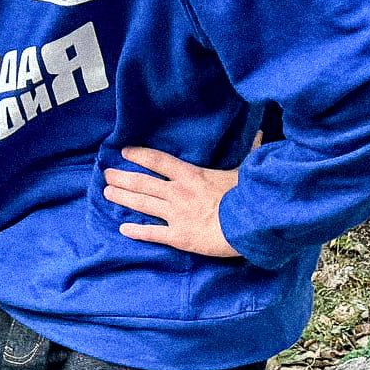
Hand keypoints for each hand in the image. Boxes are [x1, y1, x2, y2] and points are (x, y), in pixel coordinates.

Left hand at [103, 147, 242, 258]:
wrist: (249, 225)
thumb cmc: (248, 196)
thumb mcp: (246, 171)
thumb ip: (249, 152)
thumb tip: (263, 134)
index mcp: (191, 175)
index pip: (158, 160)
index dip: (139, 155)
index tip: (125, 152)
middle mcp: (177, 193)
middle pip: (142, 182)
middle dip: (121, 177)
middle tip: (106, 174)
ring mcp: (175, 214)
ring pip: (141, 204)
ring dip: (122, 197)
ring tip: (107, 192)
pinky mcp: (178, 236)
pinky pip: (152, 233)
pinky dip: (136, 231)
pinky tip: (123, 228)